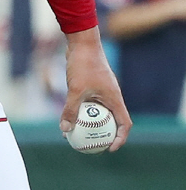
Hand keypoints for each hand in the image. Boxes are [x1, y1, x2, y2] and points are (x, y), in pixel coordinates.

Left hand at [61, 27, 131, 151]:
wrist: (82, 41)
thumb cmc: (83, 64)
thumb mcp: (75, 89)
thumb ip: (70, 110)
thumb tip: (64, 130)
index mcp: (115, 98)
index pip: (125, 124)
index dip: (120, 138)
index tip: (110, 148)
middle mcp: (111, 95)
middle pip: (112, 120)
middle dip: (105, 134)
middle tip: (93, 144)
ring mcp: (102, 89)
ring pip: (100, 111)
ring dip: (91, 122)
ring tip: (78, 133)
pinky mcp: (92, 84)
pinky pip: (90, 102)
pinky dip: (83, 110)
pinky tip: (69, 115)